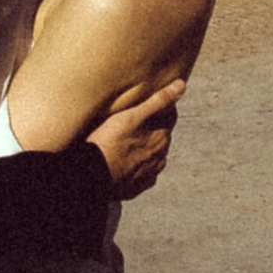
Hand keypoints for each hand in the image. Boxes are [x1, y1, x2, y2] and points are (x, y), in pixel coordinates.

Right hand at [89, 77, 182, 196]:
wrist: (90, 176)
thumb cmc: (110, 142)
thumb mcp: (132, 115)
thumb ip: (158, 100)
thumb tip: (181, 85)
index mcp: (162, 138)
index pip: (169, 116)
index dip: (159, 107)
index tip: (147, 102)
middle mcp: (160, 158)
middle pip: (161, 136)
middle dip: (153, 127)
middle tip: (134, 120)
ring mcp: (149, 175)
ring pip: (152, 155)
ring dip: (145, 148)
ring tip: (127, 141)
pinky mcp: (136, 188)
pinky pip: (141, 174)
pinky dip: (136, 166)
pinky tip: (124, 162)